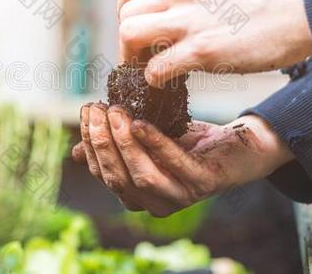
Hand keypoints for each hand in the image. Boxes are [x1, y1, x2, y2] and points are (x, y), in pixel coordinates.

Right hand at [72, 103, 293, 216]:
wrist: (238, 145)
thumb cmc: (188, 142)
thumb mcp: (146, 140)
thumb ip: (116, 146)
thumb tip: (74, 151)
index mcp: (137, 194)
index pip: (102, 173)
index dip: (91, 144)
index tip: (86, 112)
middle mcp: (154, 203)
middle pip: (117, 177)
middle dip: (103, 142)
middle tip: (98, 108)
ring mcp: (179, 197)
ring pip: (141, 176)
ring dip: (124, 143)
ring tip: (117, 112)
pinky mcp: (202, 184)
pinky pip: (174, 166)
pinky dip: (155, 144)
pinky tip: (141, 123)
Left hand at [117, 0, 311, 86]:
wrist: (301, 10)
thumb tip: (153, 8)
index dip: (127, 12)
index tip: (138, 27)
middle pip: (125, 14)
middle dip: (127, 39)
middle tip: (140, 54)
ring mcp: (189, 18)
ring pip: (128, 35)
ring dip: (132, 57)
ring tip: (147, 66)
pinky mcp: (202, 49)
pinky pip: (154, 68)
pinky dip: (154, 79)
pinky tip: (168, 80)